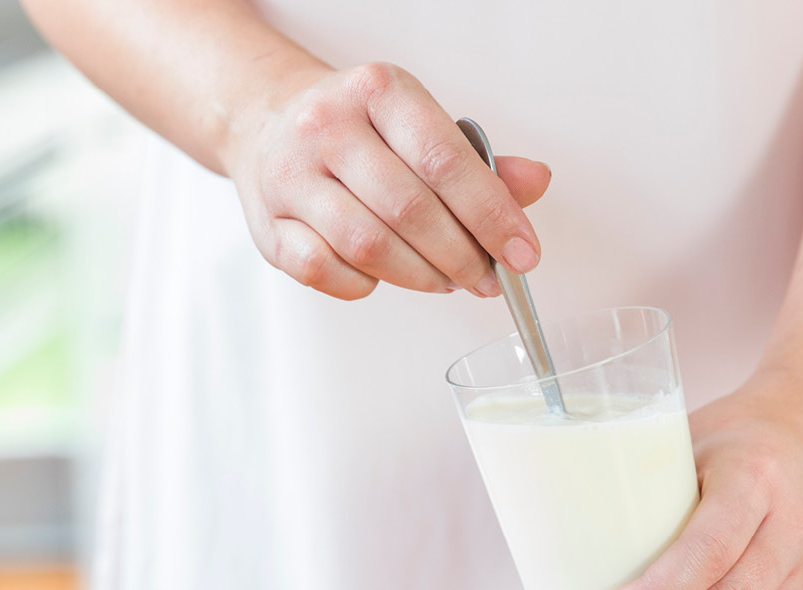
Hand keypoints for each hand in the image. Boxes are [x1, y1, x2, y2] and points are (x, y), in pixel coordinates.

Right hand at [224, 61, 551, 299]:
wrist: (267, 123)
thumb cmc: (356, 131)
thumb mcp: (418, 124)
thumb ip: (478, 161)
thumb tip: (535, 183)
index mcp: (378, 91)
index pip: (445, 161)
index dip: (491, 214)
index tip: (522, 254)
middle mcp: (328, 127)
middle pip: (409, 209)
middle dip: (461, 256)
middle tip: (487, 278)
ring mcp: (290, 176)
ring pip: (367, 245)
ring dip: (419, 276)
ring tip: (445, 280)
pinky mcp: (268, 224)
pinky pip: (324, 270)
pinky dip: (364, 284)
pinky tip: (384, 276)